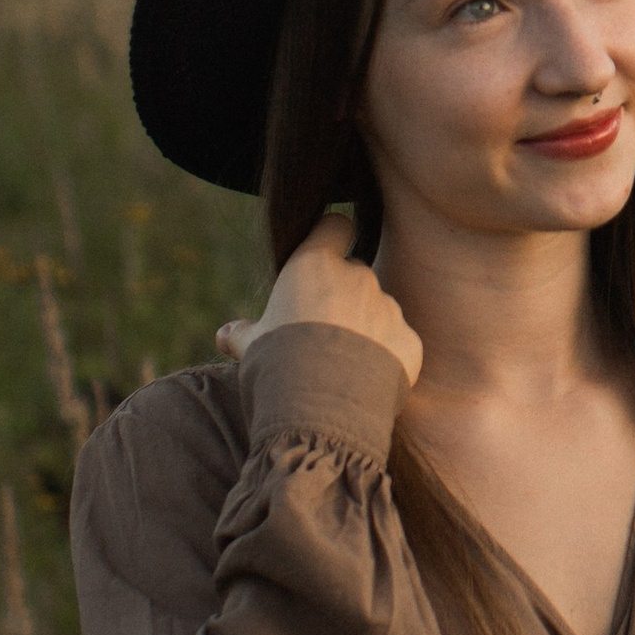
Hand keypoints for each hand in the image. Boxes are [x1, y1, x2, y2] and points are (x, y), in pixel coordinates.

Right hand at [217, 215, 422, 384]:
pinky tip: (366, 382)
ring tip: (342, 366)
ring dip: (366, 329)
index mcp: (315, 265)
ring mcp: (388, 307)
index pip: (335, 226)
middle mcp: (357, 276)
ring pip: (378, 310)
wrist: (319, 408)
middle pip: (354, 275)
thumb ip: (243, 334)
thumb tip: (225, 334)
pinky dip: (387, 357)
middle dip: (343, 298)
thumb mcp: (251, 347)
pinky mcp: (409, 340)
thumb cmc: (276, 366)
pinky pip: (398, 342)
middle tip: (322, 335)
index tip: (325, 255)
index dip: (332, 236)